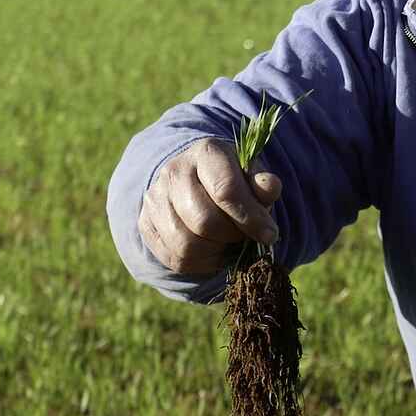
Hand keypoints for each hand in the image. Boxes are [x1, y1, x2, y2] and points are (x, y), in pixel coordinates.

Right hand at [139, 138, 281, 275]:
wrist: (193, 182)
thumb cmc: (231, 181)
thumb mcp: (252, 177)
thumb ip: (264, 185)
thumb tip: (269, 188)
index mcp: (206, 152)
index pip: (226, 190)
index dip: (251, 218)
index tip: (270, 234)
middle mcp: (174, 171)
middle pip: (205, 221)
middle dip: (232, 236)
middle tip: (244, 236)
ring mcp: (155, 198)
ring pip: (187, 244)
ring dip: (216, 252)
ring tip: (229, 244)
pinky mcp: (146, 223)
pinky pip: (175, 258)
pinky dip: (201, 263)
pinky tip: (213, 252)